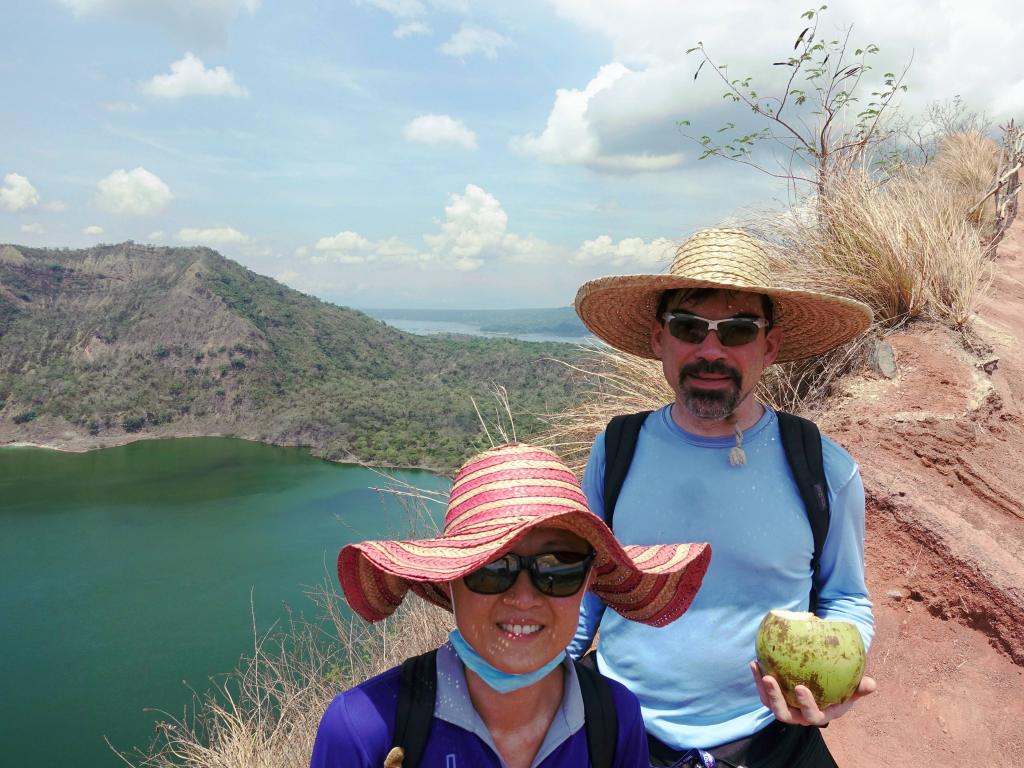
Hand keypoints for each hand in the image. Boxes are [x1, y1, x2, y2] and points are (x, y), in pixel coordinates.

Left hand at [749, 661, 876, 726]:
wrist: (828, 689)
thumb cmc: (843, 689)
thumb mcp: (853, 689)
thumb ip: (861, 688)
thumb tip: (871, 684)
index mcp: (820, 715)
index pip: (812, 715)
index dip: (806, 704)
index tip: (800, 687)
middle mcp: (800, 716)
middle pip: (785, 714)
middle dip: (776, 698)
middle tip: (769, 678)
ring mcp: (787, 708)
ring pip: (770, 704)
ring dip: (763, 688)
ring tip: (758, 668)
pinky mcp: (775, 699)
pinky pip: (764, 693)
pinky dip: (757, 679)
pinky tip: (755, 662)